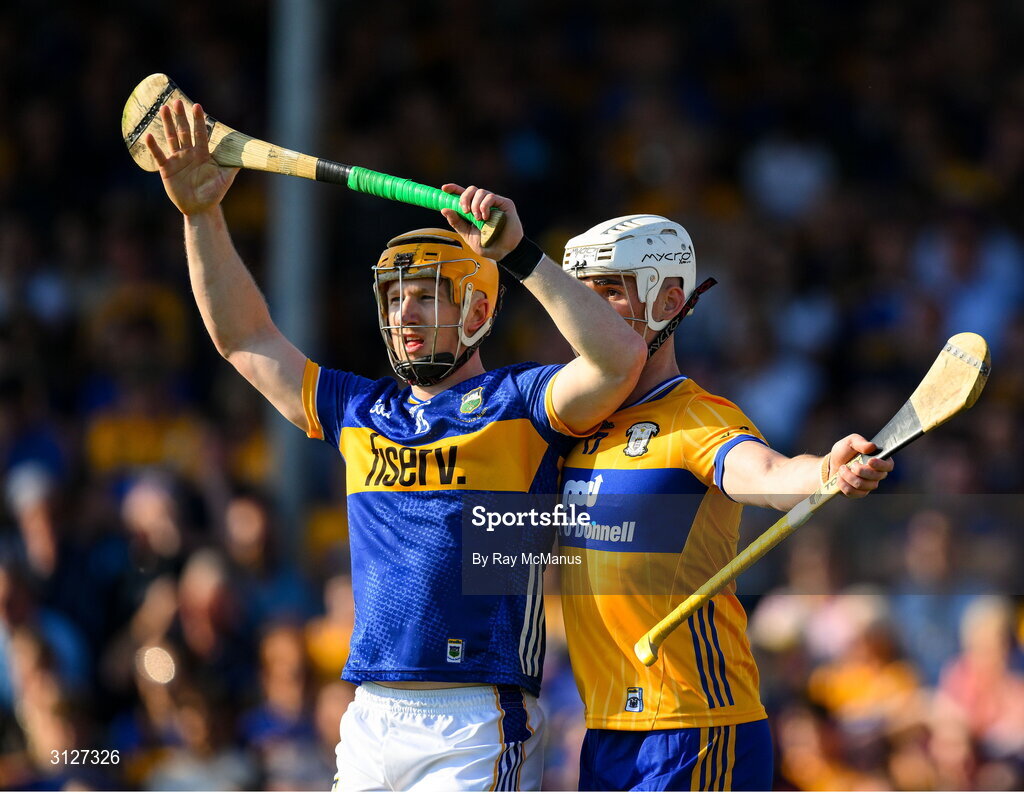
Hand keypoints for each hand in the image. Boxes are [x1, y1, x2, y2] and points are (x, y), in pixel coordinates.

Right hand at [144, 100, 238, 216]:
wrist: (200, 208)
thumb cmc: (214, 193)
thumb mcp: (225, 179)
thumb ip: (233, 166)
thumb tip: (248, 155)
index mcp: (203, 153)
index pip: (201, 133)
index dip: (199, 120)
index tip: (197, 106)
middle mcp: (189, 153)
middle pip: (184, 131)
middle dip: (181, 117)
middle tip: (177, 101)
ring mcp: (177, 160)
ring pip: (172, 138)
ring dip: (167, 124)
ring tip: (163, 108)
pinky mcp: (166, 169)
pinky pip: (159, 156)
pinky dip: (154, 147)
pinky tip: (149, 136)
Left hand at [439, 183, 523, 259]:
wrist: (502, 251)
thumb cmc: (486, 243)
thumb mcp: (467, 234)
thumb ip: (457, 222)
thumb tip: (444, 210)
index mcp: (473, 209)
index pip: (463, 194)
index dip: (453, 188)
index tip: (444, 188)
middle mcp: (483, 203)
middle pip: (471, 189)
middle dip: (464, 197)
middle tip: (465, 211)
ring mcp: (494, 203)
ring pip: (480, 192)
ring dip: (475, 205)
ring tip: (478, 219)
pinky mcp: (504, 203)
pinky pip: (491, 197)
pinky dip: (485, 206)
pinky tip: (485, 217)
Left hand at [825, 434, 893, 497]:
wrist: (832, 463)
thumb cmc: (845, 451)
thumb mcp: (850, 442)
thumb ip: (860, 442)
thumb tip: (872, 447)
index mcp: (879, 460)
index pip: (888, 466)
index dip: (881, 465)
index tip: (870, 461)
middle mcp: (877, 475)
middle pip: (875, 477)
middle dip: (860, 470)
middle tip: (851, 464)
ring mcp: (869, 485)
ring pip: (862, 485)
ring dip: (848, 476)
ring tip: (842, 469)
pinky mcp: (858, 493)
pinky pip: (852, 492)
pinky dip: (843, 484)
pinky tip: (840, 477)